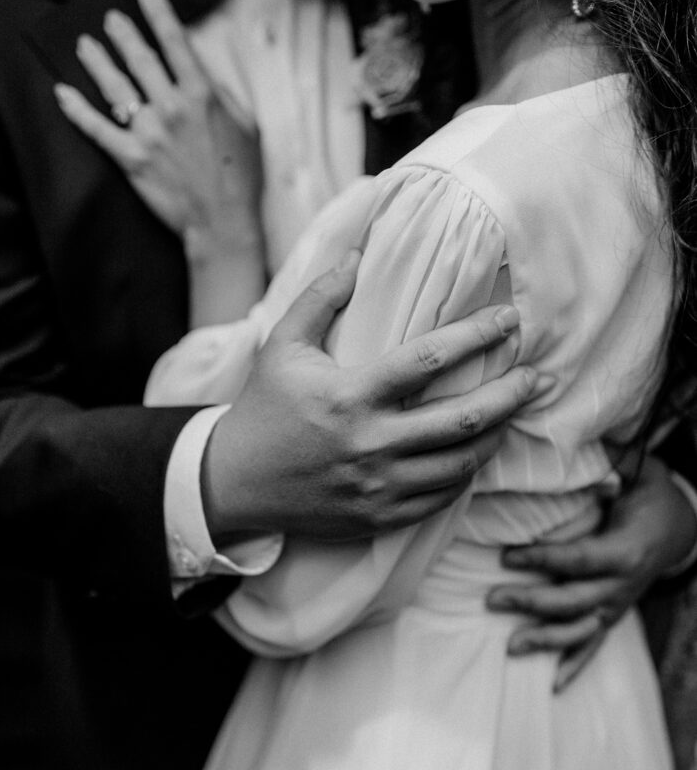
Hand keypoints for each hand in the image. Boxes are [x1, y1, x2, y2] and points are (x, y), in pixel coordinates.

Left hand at [55, 0, 264, 323]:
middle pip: (139, 59)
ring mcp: (149, 132)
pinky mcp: (132, 158)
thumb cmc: (241, 177)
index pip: (175, 43)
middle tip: (110, 21)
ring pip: (115, 87)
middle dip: (121, 34)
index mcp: (202, 96)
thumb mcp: (245, 126)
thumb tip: (207, 73)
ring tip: (86, 47)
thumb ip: (223, 96)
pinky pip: (97, 129)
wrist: (223, 221)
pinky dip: (77, 110)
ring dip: (97, 62)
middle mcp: (172, 108)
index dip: (157, 13)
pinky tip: (64, 94)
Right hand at [203, 252, 537, 541]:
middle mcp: (370, 443)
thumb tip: (358, 253)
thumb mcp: (282, 345)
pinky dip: (466, 473)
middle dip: (511, 394)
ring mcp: (378, 486)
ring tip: (512, 412)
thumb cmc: (263, 408)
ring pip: (462, 463)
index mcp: (350, 395)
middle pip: (464, 419)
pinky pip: (442, 497)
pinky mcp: (379, 516)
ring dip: (497, 434)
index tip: (510, 320)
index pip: (429, 360)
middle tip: (536, 377)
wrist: (233, 482)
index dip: (478, 335)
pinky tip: (475, 452)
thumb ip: (321, 297)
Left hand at [486, 456, 696, 691]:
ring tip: (510, 647)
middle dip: (531, 601)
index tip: (505, 555)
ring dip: (545, 640)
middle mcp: (622, 585)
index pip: (578, 559)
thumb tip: (603, 469)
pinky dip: (575, 665)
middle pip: (573, 600)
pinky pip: (595, 645)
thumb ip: (620, 472)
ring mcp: (618, 605)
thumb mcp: (643, 476)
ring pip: (580, 630)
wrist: (683, 530)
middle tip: (490, 598)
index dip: (542, 558)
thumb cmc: (652, 497)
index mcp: (625, 550)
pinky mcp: (615, 616)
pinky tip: (553, 686)